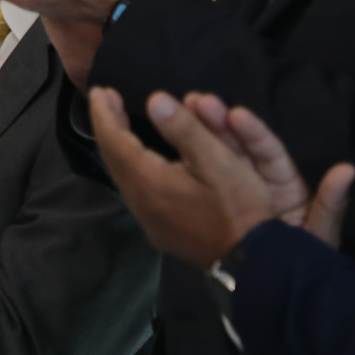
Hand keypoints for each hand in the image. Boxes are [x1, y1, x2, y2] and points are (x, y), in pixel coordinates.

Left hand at [91, 88, 354, 266]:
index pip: (115, 141)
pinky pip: (137, 189)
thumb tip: (154, 100)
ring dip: (121, 147)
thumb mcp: (217, 161)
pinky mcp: (162, 230)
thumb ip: (184, 129)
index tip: (101, 90)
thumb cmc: (237, 208)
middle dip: (109, 127)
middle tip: (106, 101)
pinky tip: (142, 159)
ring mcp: (149, 220)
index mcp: (147, 182)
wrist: (254, 264)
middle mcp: (139, 202)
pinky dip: (134, 166)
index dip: (106, 114)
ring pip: (125, 176)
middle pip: (115, 158)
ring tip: (120, 124)